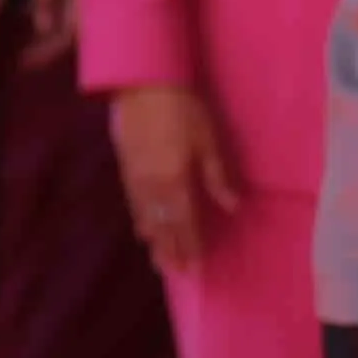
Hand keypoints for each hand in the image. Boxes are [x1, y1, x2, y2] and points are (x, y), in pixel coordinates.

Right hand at [113, 84, 239, 275]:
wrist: (143, 84)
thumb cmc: (183, 109)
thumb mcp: (208, 139)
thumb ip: (217, 175)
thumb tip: (232, 207)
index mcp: (176, 181)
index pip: (185, 221)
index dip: (191, 244)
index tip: (196, 265)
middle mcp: (152, 187)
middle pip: (163, 226)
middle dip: (171, 250)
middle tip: (176, 273)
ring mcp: (135, 178)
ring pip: (145, 218)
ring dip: (154, 241)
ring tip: (159, 261)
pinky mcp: (125, 168)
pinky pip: (133, 204)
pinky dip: (139, 220)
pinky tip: (141, 229)